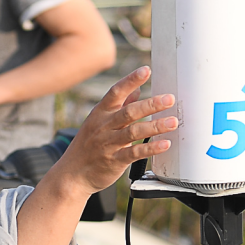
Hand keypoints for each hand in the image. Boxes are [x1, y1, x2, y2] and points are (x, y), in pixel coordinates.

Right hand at [43, 67, 175, 197]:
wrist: (72, 174)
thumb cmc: (88, 146)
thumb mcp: (99, 121)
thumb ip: (120, 105)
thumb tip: (137, 89)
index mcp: (100, 113)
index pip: (116, 92)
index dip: (131, 80)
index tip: (146, 70)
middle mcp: (104, 126)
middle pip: (129, 112)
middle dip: (151, 104)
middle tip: (169, 99)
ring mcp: (108, 144)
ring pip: (133, 132)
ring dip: (155, 126)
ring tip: (173, 122)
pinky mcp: (114, 161)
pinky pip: (134, 153)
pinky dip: (150, 149)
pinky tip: (164, 144)